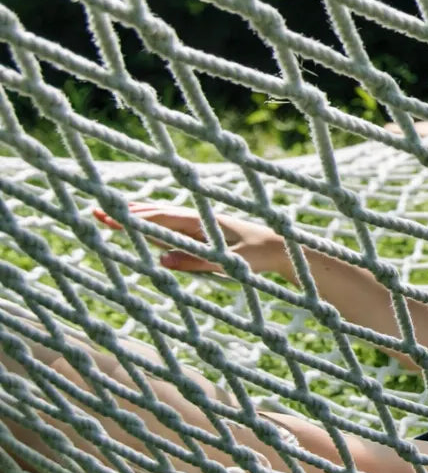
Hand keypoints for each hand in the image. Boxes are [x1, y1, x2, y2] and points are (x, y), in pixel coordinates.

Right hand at [93, 204, 287, 275]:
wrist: (285, 249)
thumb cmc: (260, 255)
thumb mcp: (229, 262)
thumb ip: (196, 261)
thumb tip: (160, 260)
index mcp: (204, 223)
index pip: (161, 218)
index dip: (133, 217)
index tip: (108, 215)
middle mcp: (200, 220)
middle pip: (157, 214)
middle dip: (127, 213)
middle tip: (96, 210)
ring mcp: (203, 226)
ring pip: (164, 219)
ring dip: (139, 215)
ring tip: (113, 213)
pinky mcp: (207, 234)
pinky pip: (175, 228)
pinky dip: (155, 224)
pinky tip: (146, 226)